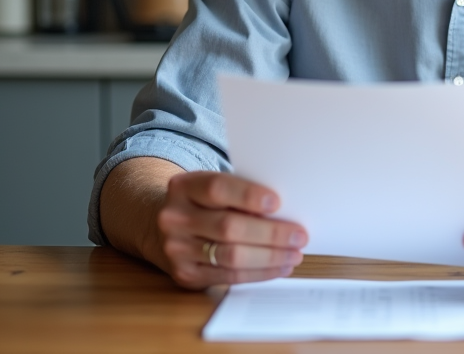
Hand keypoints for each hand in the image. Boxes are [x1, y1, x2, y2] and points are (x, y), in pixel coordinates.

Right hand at [155, 171, 307, 289]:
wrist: (163, 228)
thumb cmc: (204, 205)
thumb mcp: (212, 189)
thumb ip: (239, 194)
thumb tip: (286, 210)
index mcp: (183, 187)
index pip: (217, 188)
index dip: (248, 195)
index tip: (278, 202)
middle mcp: (175, 218)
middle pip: (228, 226)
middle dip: (270, 234)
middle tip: (299, 236)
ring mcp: (177, 249)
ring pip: (230, 256)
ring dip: (269, 257)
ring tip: (294, 254)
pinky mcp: (185, 274)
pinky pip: (229, 276)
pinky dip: (259, 273)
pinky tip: (279, 267)